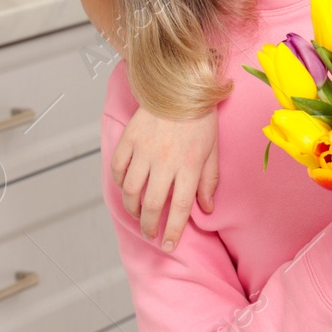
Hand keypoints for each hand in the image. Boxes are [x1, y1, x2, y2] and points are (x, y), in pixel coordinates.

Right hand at [112, 107, 220, 251]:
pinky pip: (118, 168)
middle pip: (152, 204)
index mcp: (189, 166)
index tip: (168, 246)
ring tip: (139, 214)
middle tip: (151, 234)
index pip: (179, 208)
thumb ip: (209, 180)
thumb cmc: (201, 118)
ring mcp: (144, 150)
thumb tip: (206, 208)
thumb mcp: (213, 149)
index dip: (173, 231)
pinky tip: (127, 188)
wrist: (180, 85)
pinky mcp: (129, 139)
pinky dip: (119, 182)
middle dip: (150, 225)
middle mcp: (165, 162)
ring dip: (133, 208)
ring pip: (130, 190)